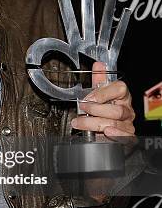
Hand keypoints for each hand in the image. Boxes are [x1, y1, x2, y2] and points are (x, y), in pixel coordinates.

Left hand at [70, 61, 134, 202]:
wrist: (100, 143)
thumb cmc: (99, 117)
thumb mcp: (97, 98)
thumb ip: (98, 82)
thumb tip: (98, 64)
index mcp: (121, 98)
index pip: (120, 88)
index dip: (103, 92)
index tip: (88, 97)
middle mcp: (126, 111)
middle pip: (117, 108)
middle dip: (96, 109)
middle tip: (82, 110)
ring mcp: (127, 126)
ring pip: (115, 122)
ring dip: (94, 123)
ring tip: (80, 123)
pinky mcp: (126, 140)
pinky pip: (124, 137)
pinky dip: (114, 134)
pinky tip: (105, 133)